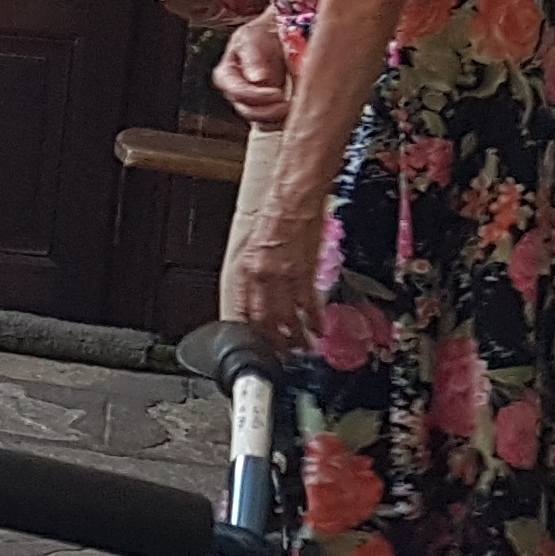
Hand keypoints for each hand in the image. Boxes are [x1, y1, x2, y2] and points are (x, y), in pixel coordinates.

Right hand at [212, 14, 293, 126]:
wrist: (278, 34)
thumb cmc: (262, 34)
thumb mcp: (253, 37)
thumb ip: (253, 57)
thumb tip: (257, 78)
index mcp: (227, 75)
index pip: (235, 91)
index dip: (255, 95)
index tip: (277, 92)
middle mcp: (237, 92)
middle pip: (248, 111)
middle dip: (269, 111)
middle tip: (288, 104)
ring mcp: (253, 103)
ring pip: (261, 122)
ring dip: (279, 118)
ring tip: (295, 107)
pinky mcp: (269, 109)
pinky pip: (274, 123)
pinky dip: (286, 120)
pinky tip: (298, 109)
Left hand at [228, 214, 322, 357]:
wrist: (291, 198)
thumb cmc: (270, 216)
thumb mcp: (248, 248)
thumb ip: (250, 275)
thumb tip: (252, 296)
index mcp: (242, 272)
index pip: (237, 314)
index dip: (242, 335)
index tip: (248, 348)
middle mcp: (261, 279)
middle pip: (262, 323)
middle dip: (269, 344)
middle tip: (276, 357)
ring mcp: (284, 279)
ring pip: (287, 320)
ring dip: (293, 339)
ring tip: (298, 350)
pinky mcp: (306, 275)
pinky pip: (309, 306)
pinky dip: (313, 322)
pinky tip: (317, 331)